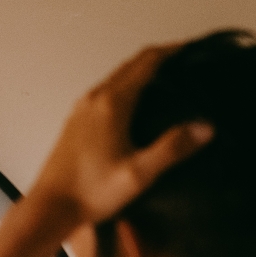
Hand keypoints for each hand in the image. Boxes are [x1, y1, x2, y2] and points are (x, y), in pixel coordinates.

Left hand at [30, 43, 212, 225]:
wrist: (50, 208)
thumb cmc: (92, 193)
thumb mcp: (139, 174)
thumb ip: (173, 148)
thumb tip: (205, 127)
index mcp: (112, 103)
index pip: (146, 62)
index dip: (172, 51)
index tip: (193, 48)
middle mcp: (94, 98)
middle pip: (131, 65)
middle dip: (159, 58)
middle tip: (185, 62)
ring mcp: (81, 109)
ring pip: (116, 78)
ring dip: (141, 72)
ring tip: (166, 81)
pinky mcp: (75, 122)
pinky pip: (105, 92)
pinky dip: (125, 87)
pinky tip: (136, 104)